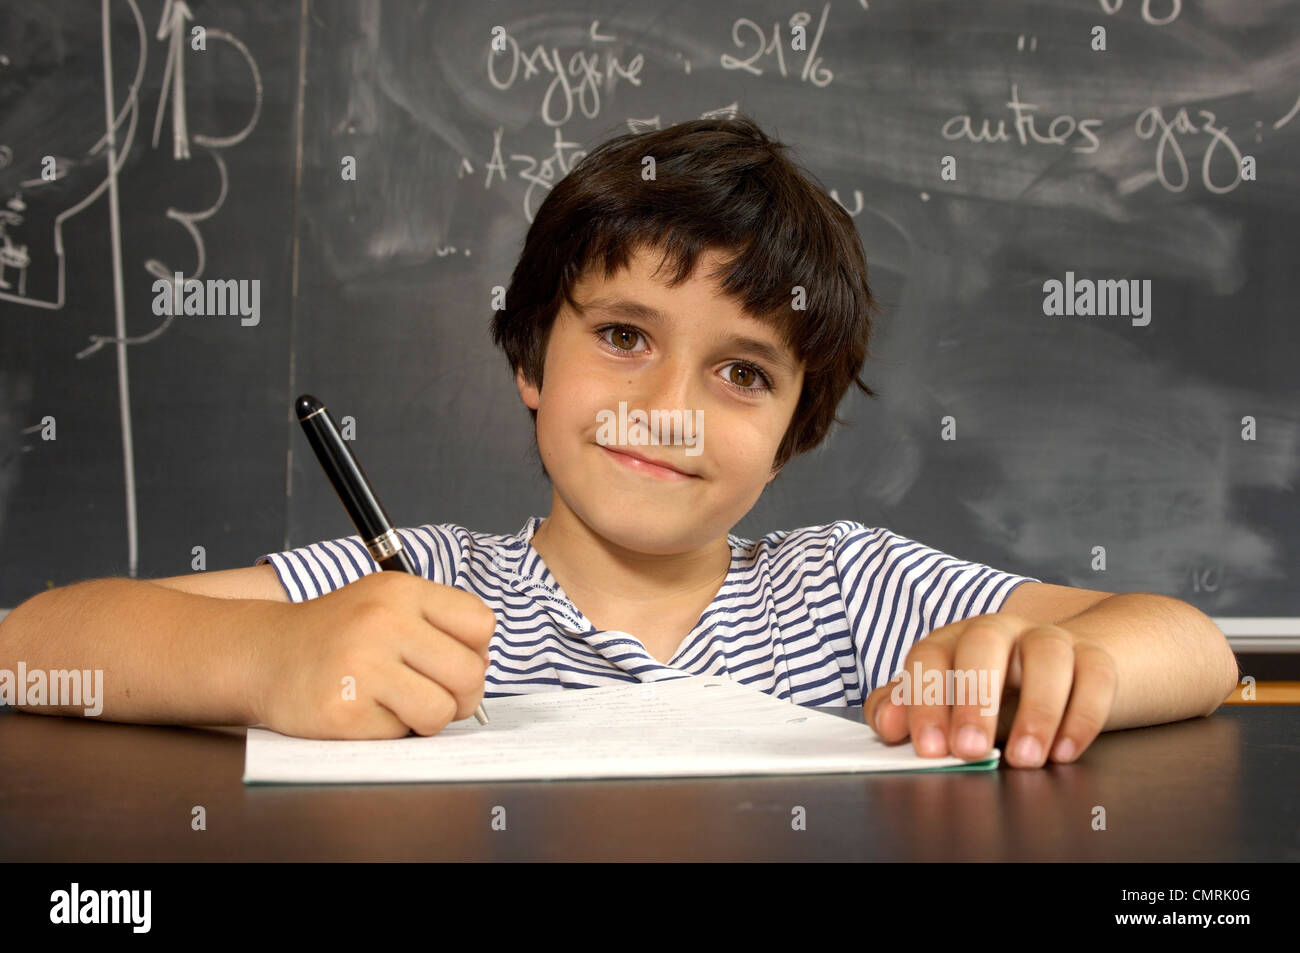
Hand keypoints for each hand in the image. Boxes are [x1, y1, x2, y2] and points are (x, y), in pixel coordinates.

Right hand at [251, 571, 495, 738]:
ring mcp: (362, 665)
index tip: (450, 660)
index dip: (475, 651)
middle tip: (433, 695)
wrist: (263, 654)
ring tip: (398, 704)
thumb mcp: (386, 604)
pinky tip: (365, 711)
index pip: (480, 624)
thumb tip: (484, 666)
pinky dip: (390, 731)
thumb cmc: (337, 634)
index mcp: (401, 590)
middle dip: (461, 696)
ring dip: (427, 718)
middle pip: (470, 674)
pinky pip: (402, 735)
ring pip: (442, 711)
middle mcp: (383, 621)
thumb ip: (437, 625)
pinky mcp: (344, 709)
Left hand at [862, 613, 1117, 768]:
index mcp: (953, 640)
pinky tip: (1064, 753)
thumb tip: (886, 725)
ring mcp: (1049, 639)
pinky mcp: (1093, 657)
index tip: (930, 748)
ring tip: (1024, 760)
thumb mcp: (943, 702)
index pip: (930, 656)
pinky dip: (1083, 716)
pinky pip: (1096, 675)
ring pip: (1048, 654)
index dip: (925, 700)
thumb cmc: (986, 692)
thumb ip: (905, 711)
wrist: (1058, 670)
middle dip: (976, 698)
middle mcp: (1000, 631)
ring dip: (1037, 710)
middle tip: (971, 751)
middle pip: (984, 643)